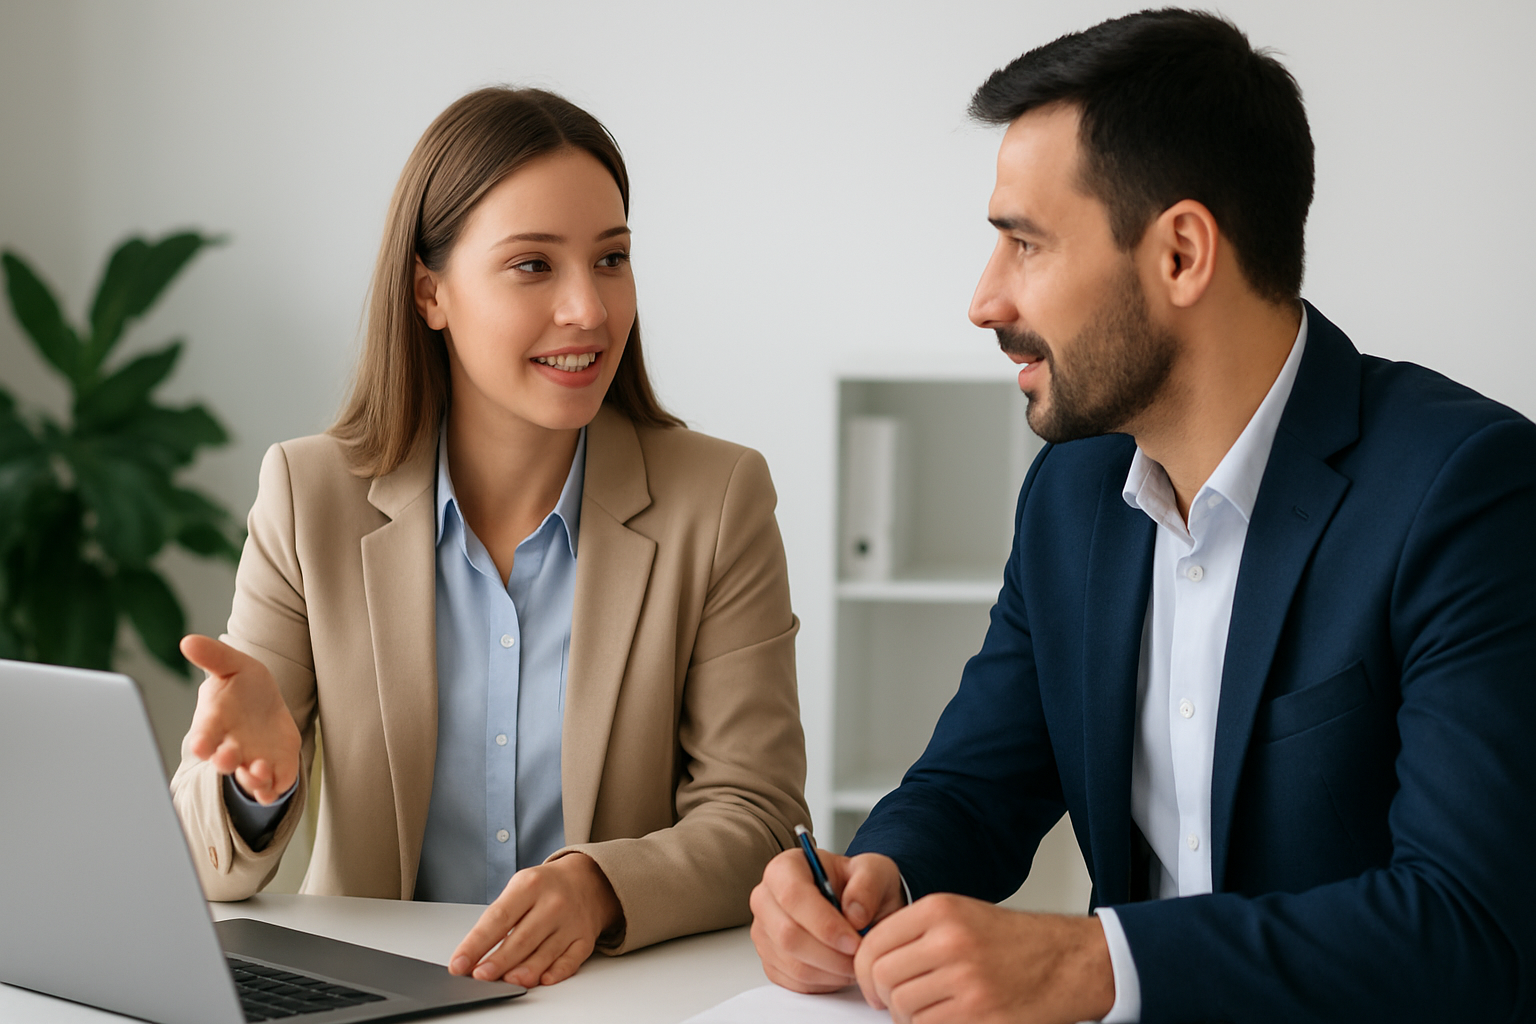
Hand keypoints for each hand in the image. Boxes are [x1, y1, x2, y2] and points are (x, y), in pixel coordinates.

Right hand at [182, 634, 300, 803]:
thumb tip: (187, 640)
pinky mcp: (273, 771)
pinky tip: (273, 782)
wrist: (267, 708)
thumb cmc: (243, 687)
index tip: (200, 744)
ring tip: (256, 769)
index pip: (204, 734)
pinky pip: (269, 789)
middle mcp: (229, 747)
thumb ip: (213, 656)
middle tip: (227, 755)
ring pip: (245, 779)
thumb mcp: (233, 665)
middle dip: (223, 760)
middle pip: (222, 760)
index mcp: (215, 724)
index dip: (201, 740)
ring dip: (249, 778)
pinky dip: (269, 790)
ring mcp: (250, 761)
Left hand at [449, 853, 620, 987]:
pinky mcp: (584, 939)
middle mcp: (553, 903)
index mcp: (530, 885)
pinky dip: (557, 972)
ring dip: (524, 971)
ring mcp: (571, 922)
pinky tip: (542, 979)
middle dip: (498, 961)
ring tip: (506, 982)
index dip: (476, 944)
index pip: (498, 918)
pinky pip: (570, 960)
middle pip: (521, 939)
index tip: (459, 962)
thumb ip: (499, 918)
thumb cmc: (545, 887)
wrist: (587, 879)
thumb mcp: (519, 887)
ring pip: (545, 953)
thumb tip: (474, 955)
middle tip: (480, 976)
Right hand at [750, 847, 905, 992]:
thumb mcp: (875, 872)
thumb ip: (868, 884)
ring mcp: (765, 932)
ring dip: (831, 971)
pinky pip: (794, 982)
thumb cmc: (859, 886)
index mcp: (785, 868)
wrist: (856, 906)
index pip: (793, 895)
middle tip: (860, 956)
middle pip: (788, 935)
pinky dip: (824, 982)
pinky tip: (841, 968)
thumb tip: (854, 914)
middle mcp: (766, 899)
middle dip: (831, 954)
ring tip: (856, 962)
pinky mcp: (771, 960)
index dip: (824, 923)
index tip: (854, 940)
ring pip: (793, 963)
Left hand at [854, 894, 1114, 1023]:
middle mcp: (950, 941)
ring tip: (927, 1009)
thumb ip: (917, 933)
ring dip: (906, 1015)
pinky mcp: (979, 1013)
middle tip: (892, 1001)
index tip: (870, 982)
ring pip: (901, 1006)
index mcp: (940, 911)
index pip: (873, 943)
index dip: (863, 969)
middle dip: (882, 995)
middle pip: (881, 977)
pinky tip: (945, 1017)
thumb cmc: (1015, 941)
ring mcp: (965, 979)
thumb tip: (872, 961)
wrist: (1067, 961)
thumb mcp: (962, 916)